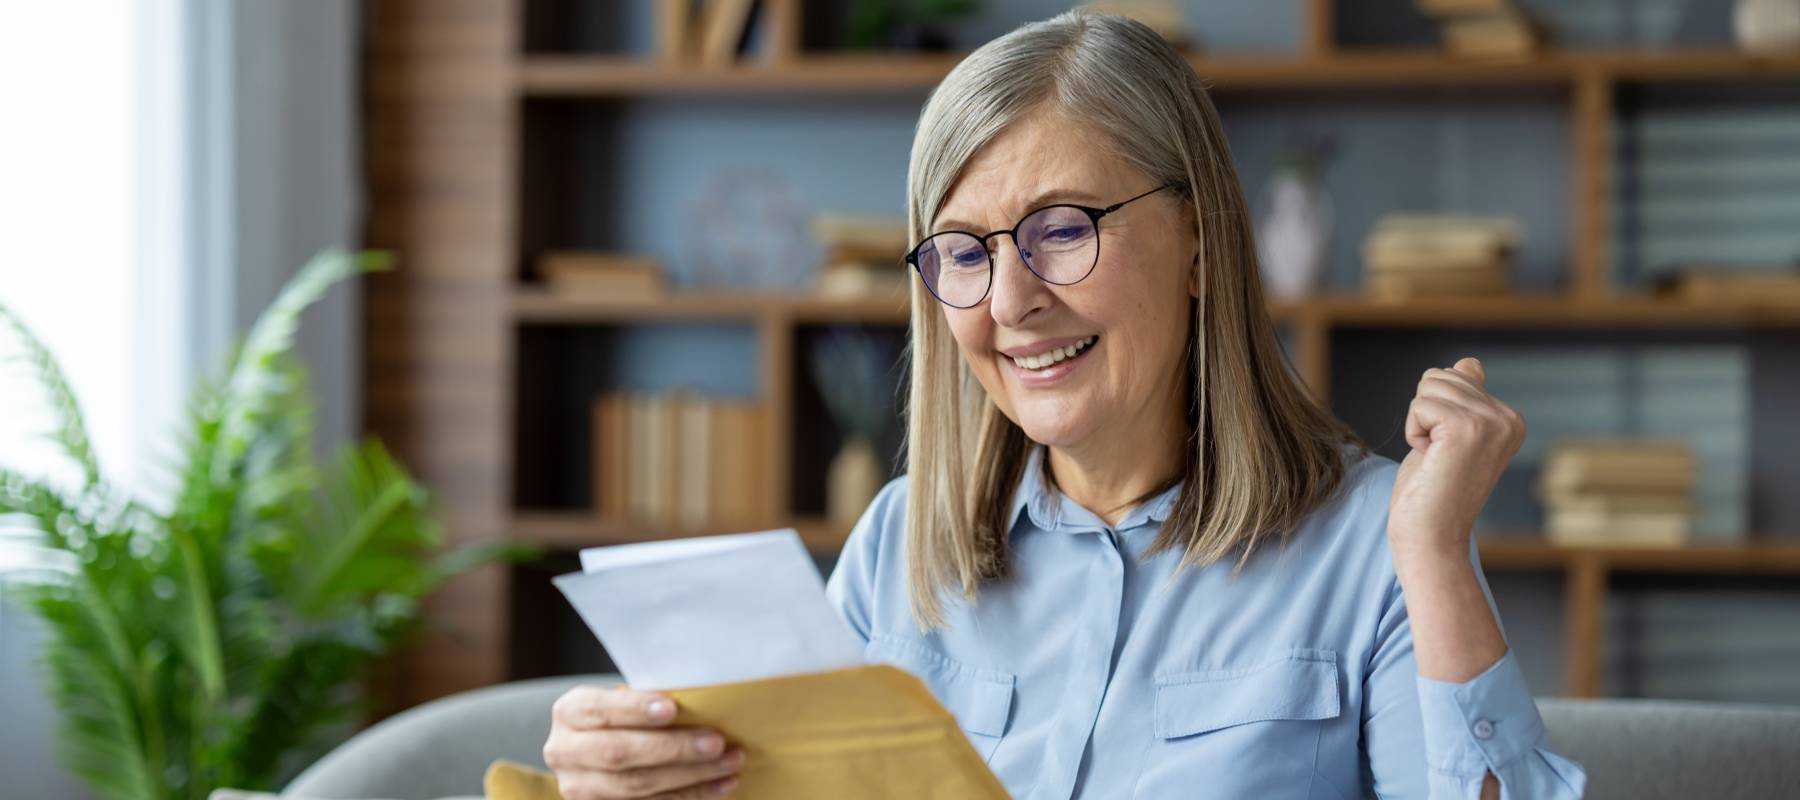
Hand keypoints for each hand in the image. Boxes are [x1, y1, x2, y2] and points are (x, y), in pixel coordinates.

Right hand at [543, 684, 742, 798]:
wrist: (597, 750)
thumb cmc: (624, 716)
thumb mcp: (624, 700)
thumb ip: (650, 701)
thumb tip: (703, 700)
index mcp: (569, 712)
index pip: (600, 710)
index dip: (635, 710)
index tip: (673, 708)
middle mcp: (565, 752)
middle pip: (619, 754)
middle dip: (673, 749)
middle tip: (717, 742)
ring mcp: (579, 788)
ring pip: (636, 787)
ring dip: (691, 777)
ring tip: (730, 764)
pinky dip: (690, 796)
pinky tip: (720, 785)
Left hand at [1388, 357, 1525, 565]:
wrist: (1431, 538)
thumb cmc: (1433, 492)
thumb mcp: (1450, 437)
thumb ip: (1464, 400)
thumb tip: (1468, 363)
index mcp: (1510, 419)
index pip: (1458, 374)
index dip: (1435, 410)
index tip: (1448, 450)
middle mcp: (1509, 418)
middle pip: (1441, 376)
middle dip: (1425, 414)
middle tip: (1438, 455)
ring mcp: (1491, 423)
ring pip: (1428, 387)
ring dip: (1418, 424)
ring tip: (1435, 458)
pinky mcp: (1467, 429)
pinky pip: (1418, 405)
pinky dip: (1413, 432)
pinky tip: (1430, 460)